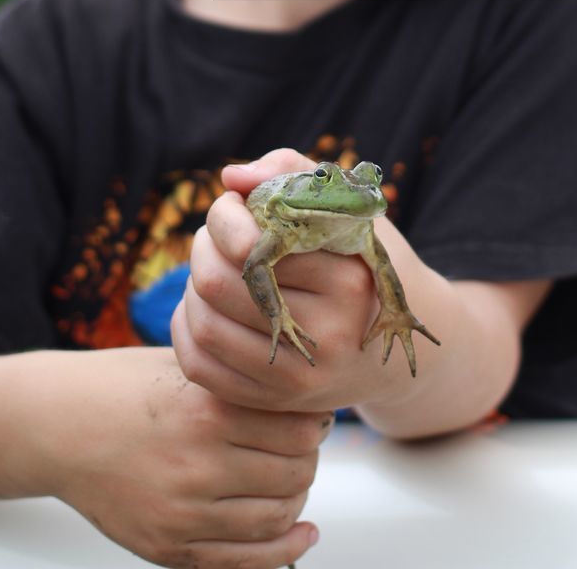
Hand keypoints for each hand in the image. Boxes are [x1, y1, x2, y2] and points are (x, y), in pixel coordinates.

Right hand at [40, 344, 325, 568]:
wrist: (59, 426)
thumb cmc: (125, 387)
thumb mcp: (187, 369)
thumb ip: (241, 387)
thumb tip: (309, 408)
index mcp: (205, 410)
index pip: (298, 428)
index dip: (315, 421)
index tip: (315, 415)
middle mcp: (197, 465)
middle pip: (294, 473)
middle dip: (308, 459)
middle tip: (305, 446)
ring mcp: (182, 513)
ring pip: (276, 518)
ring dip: (297, 499)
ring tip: (293, 479)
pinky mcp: (167, 547)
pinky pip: (243, 562)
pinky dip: (283, 551)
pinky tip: (302, 534)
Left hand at [171, 148, 424, 413]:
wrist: (389, 351)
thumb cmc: (356, 263)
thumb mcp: (342, 208)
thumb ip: (289, 172)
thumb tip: (231, 178)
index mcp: (347, 280)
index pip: (252, 242)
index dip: (224, 216)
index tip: (233, 207)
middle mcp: (328, 334)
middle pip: (219, 284)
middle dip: (202, 249)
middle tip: (214, 238)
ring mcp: (301, 378)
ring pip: (204, 325)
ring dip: (192, 288)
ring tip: (211, 270)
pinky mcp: (274, 404)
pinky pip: (200, 367)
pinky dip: (186, 329)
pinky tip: (203, 308)